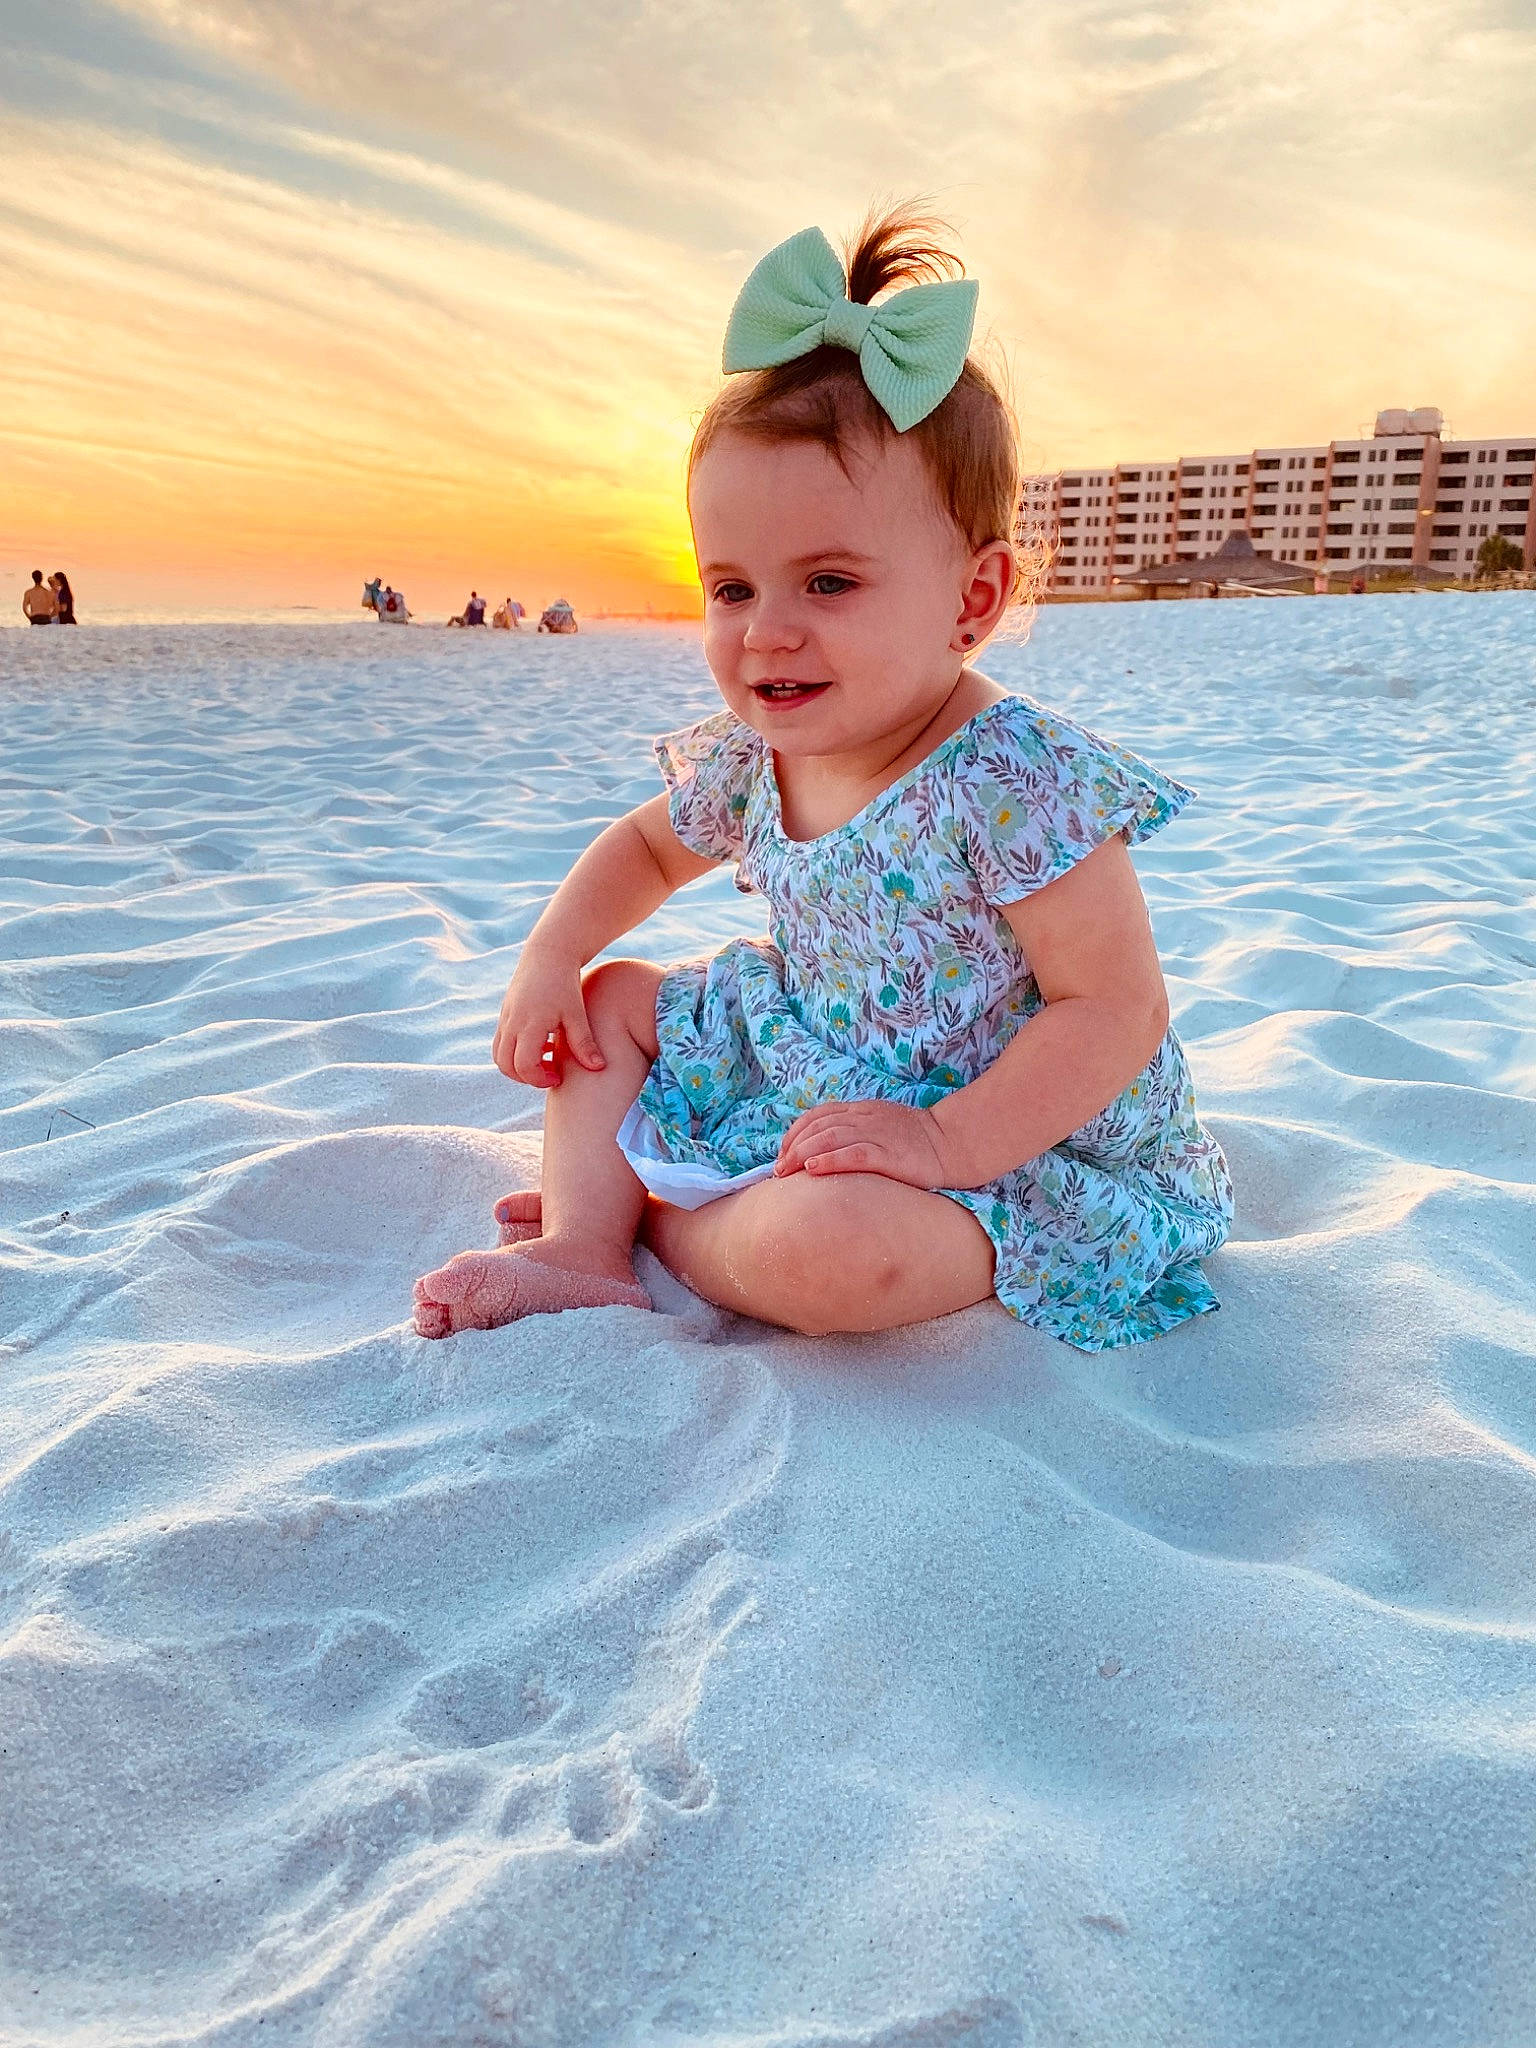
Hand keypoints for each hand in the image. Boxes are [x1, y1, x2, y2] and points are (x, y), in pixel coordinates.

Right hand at [491, 944, 606, 1087]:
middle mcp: (511, 1023)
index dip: (539, 1079)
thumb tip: (599, 1068)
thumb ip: (584, 1043)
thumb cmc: (565, 983)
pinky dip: (515, 1052)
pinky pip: (501, 1043)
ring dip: (518, 1066)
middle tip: (551, 1073)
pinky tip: (541, 1044)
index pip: (524, 1066)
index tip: (558, 1077)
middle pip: (505, 1066)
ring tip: (546, 1060)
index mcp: (529, 1025)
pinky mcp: (505, 1014)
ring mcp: (505, 1018)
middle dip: (526, 1077)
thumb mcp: (577, 1014)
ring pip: (499, 1056)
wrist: (548, 954)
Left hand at [772, 1098, 957, 1189]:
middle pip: (818, 1127)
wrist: (952, 1143)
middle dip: (792, 1148)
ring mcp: (877, 1135)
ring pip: (830, 1138)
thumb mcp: (882, 1126)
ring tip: (786, 1172)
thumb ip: (856, 1131)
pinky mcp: (889, 1155)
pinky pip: (853, 1155)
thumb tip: (822, 1150)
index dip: (795, 1133)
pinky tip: (812, 1171)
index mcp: (862, 1110)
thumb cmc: (917, 1141)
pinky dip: (829, 1161)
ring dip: (802, 1155)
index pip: (818, 1115)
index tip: (782, 1154)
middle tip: (778, 1170)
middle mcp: (865, 1119)